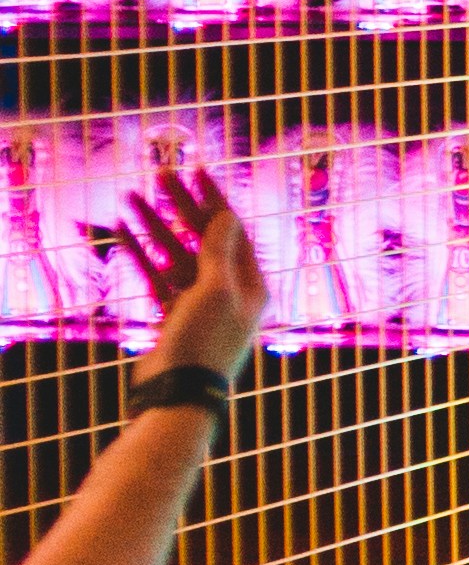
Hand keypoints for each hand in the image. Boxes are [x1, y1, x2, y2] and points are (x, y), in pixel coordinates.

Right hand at [124, 160, 263, 380]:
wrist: (176, 395)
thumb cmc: (203, 343)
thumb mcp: (215, 291)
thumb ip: (219, 250)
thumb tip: (227, 214)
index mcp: (250, 284)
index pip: (233, 229)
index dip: (214, 197)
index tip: (194, 169)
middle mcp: (228, 290)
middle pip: (203, 235)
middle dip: (181, 204)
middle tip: (158, 173)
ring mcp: (198, 303)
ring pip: (175, 252)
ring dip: (154, 224)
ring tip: (131, 195)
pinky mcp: (172, 315)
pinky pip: (156, 275)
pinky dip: (141, 253)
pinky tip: (122, 230)